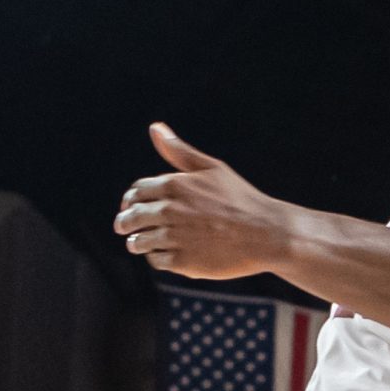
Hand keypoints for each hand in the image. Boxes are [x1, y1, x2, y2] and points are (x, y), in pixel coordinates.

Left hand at [114, 128, 290, 280]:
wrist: (266, 233)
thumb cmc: (240, 198)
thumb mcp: (211, 168)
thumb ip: (179, 151)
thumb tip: (154, 128)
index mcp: (174, 185)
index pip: (136, 191)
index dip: (131, 199)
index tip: (131, 205)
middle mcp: (170, 211)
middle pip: (132, 217)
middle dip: (125, 222)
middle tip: (123, 226)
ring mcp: (175, 237)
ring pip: (139, 241)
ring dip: (136, 242)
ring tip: (137, 243)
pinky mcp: (183, 262)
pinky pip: (156, 261)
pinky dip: (155, 257)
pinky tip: (161, 254)